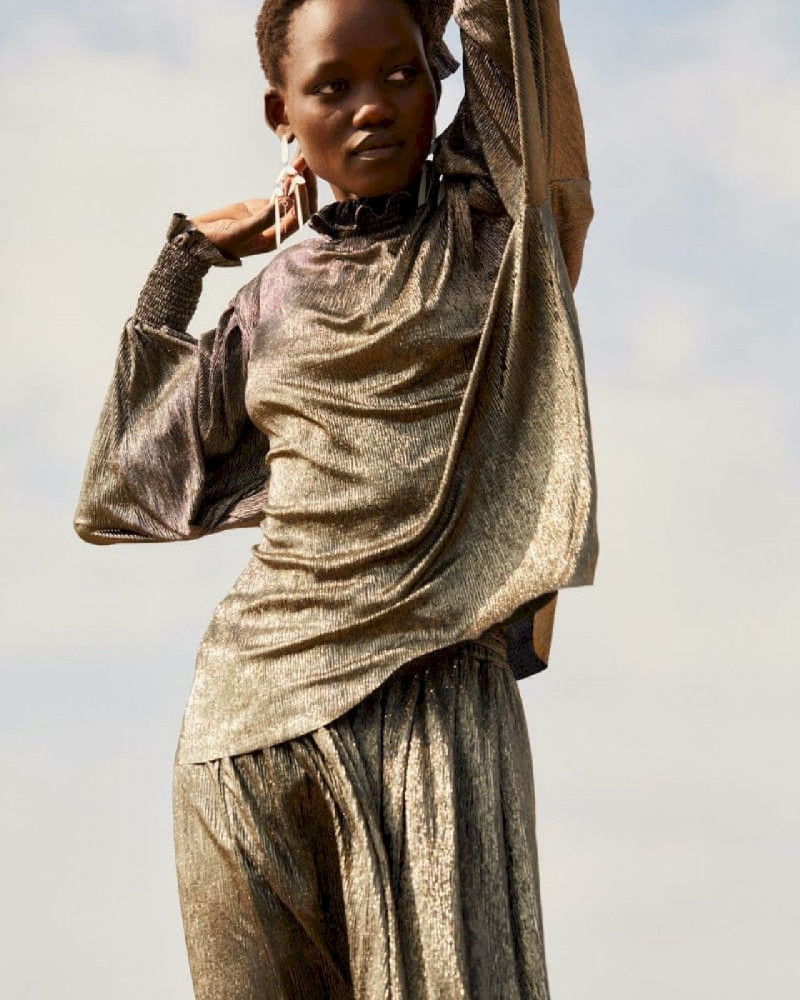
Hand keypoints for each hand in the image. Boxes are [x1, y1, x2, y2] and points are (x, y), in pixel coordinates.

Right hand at [189, 156, 317, 257]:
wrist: (199, 237)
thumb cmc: (219, 241)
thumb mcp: (240, 231)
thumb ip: (262, 220)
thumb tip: (283, 204)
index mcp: (275, 238)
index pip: (297, 218)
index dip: (302, 199)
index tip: (301, 180)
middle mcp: (276, 227)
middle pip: (299, 206)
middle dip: (305, 185)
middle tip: (306, 163)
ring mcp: (269, 215)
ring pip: (290, 196)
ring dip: (297, 178)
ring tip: (301, 158)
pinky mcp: (260, 206)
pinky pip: (278, 192)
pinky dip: (285, 180)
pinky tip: (290, 165)